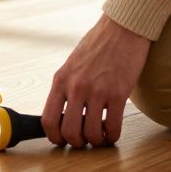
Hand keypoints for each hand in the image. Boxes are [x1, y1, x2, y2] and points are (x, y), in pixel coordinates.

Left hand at [41, 13, 150, 147]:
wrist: (122, 29)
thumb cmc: (98, 45)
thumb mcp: (72, 64)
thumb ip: (66, 87)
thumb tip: (63, 113)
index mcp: (60, 80)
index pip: (48, 120)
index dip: (55, 137)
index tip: (63, 140)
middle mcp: (75, 87)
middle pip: (69, 132)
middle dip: (77, 143)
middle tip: (85, 140)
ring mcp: (96, 91)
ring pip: (91, 133)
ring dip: (96, 141)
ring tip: (101, 136)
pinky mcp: (118, 93)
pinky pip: (113, 127)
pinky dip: (113, 136)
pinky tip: (113, 132)